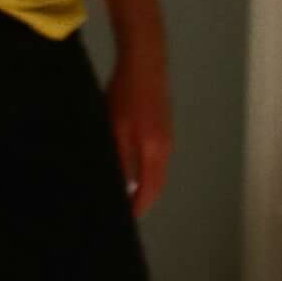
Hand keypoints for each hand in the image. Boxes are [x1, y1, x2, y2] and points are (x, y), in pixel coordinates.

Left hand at [106, 45, 173, 214]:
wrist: (145, 62)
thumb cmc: (126, 93)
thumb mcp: (115, 126)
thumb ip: (117, 156)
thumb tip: (117, 183)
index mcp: (154, 151)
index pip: (149, 190)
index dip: (138, 206)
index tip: (125, 218)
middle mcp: (165, 148)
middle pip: (156, 183)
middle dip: (143, 200)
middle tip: (125, 210)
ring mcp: (167, 137)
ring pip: (156, 171)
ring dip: (145, 184)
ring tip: (126, 192)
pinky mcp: (163, 127)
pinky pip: (156, 158)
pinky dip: (146, 170)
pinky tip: (131, 166)